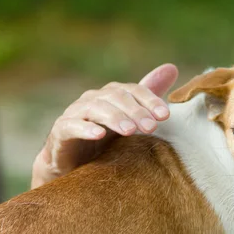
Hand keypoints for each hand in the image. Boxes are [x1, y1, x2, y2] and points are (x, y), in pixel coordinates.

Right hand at [31, 64, 177, 188]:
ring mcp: (75, 113)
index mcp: (113, 95)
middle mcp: (94, 99)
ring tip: (130, 131)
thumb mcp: (131, 119)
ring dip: (114, 118)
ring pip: (96, 109)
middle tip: (151, 127)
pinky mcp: (60, 131)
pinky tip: (99, 134)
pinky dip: (85, 128)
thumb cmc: (107, 140)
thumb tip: (172, 68)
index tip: (166, 115)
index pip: (134, 90)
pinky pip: (71, 126)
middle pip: (116, 98)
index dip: (150, 100)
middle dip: (136, 111)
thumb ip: (149, 96)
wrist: (75, 165)